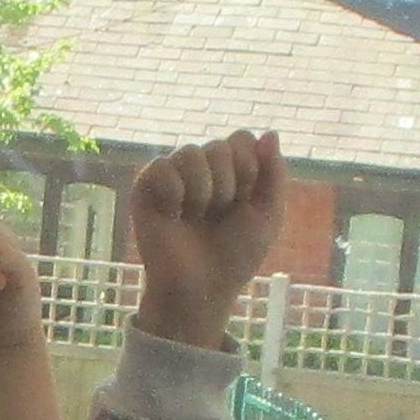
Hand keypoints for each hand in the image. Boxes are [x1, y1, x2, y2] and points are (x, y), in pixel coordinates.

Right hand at [125, 130, 284, 348]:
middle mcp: (201, 168)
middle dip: (228, 184)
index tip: (245, 200)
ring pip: (191, 153)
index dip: (249, 168)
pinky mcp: (145, 187)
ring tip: (195, 217)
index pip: (242, 138)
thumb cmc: (235, 255)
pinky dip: (174, 193)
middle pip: (220, 145)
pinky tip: (173, 215)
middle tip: (218, 213)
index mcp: (230, 170)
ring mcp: (173, 175)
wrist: (202, 287)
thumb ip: (274, 172)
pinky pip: (161, 166)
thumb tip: (271, 132)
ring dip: (202, 191)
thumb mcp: (268, 214)